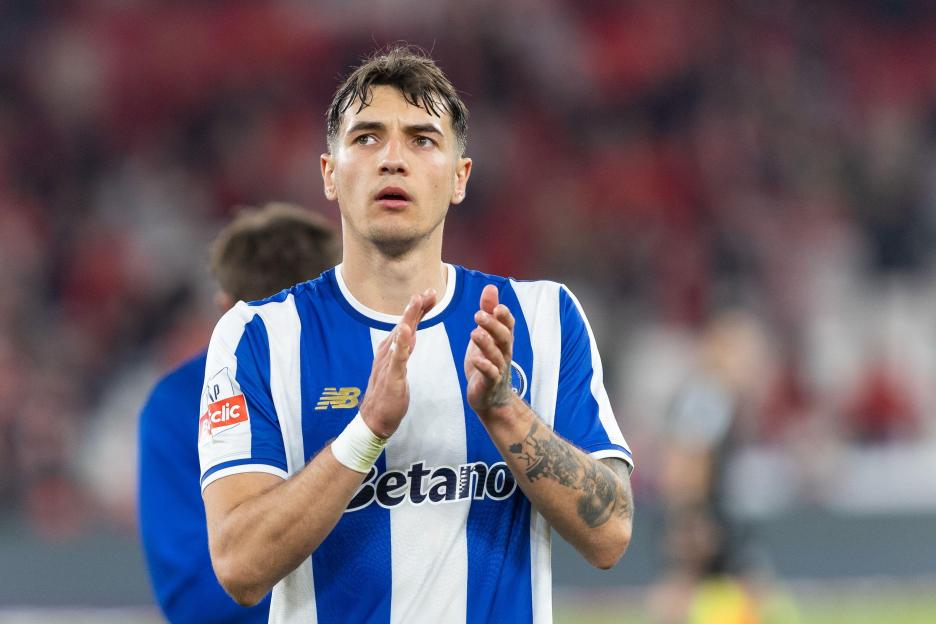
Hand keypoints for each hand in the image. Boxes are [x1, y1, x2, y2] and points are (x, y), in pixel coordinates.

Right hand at [359, 290, 435, 437]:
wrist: (374, 419)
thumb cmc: (387, 393)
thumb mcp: (398, 365)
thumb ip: (404, 348)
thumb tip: (410, 333)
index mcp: (392, 349)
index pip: (408, 324)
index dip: (419, 308)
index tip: (431, 293)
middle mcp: (388, 351)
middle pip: (405, 324)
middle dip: (417, 307)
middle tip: (429, 291)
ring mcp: (389, 362)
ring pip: (401, 335)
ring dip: (409, 317)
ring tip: (417, 301)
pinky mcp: (392, 376)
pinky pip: (398, 357)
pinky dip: (402, 343)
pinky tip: (406, 331)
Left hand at [465, 284, 515, 417]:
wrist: (490, 398)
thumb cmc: (487, 362)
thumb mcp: (485, 334)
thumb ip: (488, 311)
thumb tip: (490, 286)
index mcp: (503, 341)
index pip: (508, 325)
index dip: (504, 316)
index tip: (497, 306)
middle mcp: (504, 353)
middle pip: (504, 337)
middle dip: (493, 326)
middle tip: (478, 315)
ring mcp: (498, 369)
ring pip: (496, 355)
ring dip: (487, 344)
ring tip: (474, 333)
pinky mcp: (489, 384)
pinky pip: (490, 375)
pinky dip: (484, 367)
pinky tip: (476, 359)